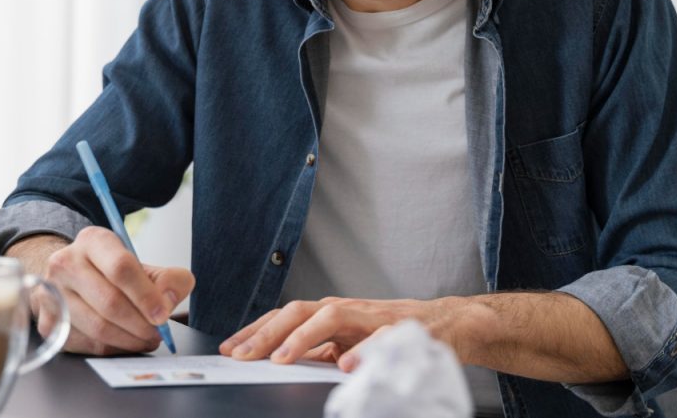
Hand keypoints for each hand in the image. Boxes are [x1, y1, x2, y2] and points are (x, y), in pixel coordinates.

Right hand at [18, 226, 194, 355]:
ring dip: (129, 340)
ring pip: (98, 327)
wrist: (71, 278)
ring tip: (145, 339)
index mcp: (93, 241)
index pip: (121, 267)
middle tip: (157, 333)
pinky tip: (124, 342)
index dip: (146, 295)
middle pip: (110, 302)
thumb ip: (168, 279)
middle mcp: (66, 263)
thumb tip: (167, 302)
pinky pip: (87, 344)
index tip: (162, 314)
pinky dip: (112, 348)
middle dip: (141, 324)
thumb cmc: (111, 274)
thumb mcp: (143, 266)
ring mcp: (52, 293)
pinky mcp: (48, 322)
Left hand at [219, 296, 469, 371]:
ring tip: (281, 359)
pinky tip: (346, 367)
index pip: (285, 317)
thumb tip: (279, 364)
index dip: (256, 330)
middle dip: (268, 333)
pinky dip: (362, 352)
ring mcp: (372, 318)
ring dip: (303, 337)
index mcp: (330, 315)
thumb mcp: (348, 344)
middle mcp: (346, 310)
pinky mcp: (401, 331)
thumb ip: (319, 352)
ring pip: (332, 317)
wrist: (447, 324)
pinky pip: (379, 339)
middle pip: (300, 311)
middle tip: (242, 355)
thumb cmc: (392, 334)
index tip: (230, 349)